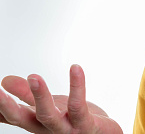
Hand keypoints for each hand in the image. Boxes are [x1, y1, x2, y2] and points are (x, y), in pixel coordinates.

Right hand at [0, 65, 122, 133]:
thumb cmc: (74, 121)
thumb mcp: (49, 104)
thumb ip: (28, 94)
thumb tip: (5, 80)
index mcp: (36, 122)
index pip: (12, 116)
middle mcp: (47, 128)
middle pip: (23, 119)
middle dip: (8, 106)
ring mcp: (65, 128)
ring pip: (49, 114)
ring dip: (40, 96)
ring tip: (33, 77)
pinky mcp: (85, 124)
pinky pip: (79, 105)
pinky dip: (77, 86)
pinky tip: (75, 68)